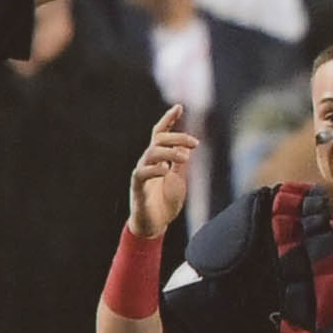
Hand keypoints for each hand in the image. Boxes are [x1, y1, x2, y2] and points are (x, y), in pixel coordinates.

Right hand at [129, 104, 196, 236]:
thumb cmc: (165, 203)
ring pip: (152, 153)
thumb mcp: (178, 179)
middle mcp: (148, 162)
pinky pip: (142, 173)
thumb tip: (186, 146)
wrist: (155, 225)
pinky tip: (166, 171)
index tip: (179, 107)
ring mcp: (141, 173)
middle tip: (195, 144)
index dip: (169, 119)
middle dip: (177, 137)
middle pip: (158, 139)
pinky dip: (154, 169)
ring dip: (170, 152)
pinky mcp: (137, 187)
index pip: (160, 133)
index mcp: (158, 159)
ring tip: (186, 158)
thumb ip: (180, 163)